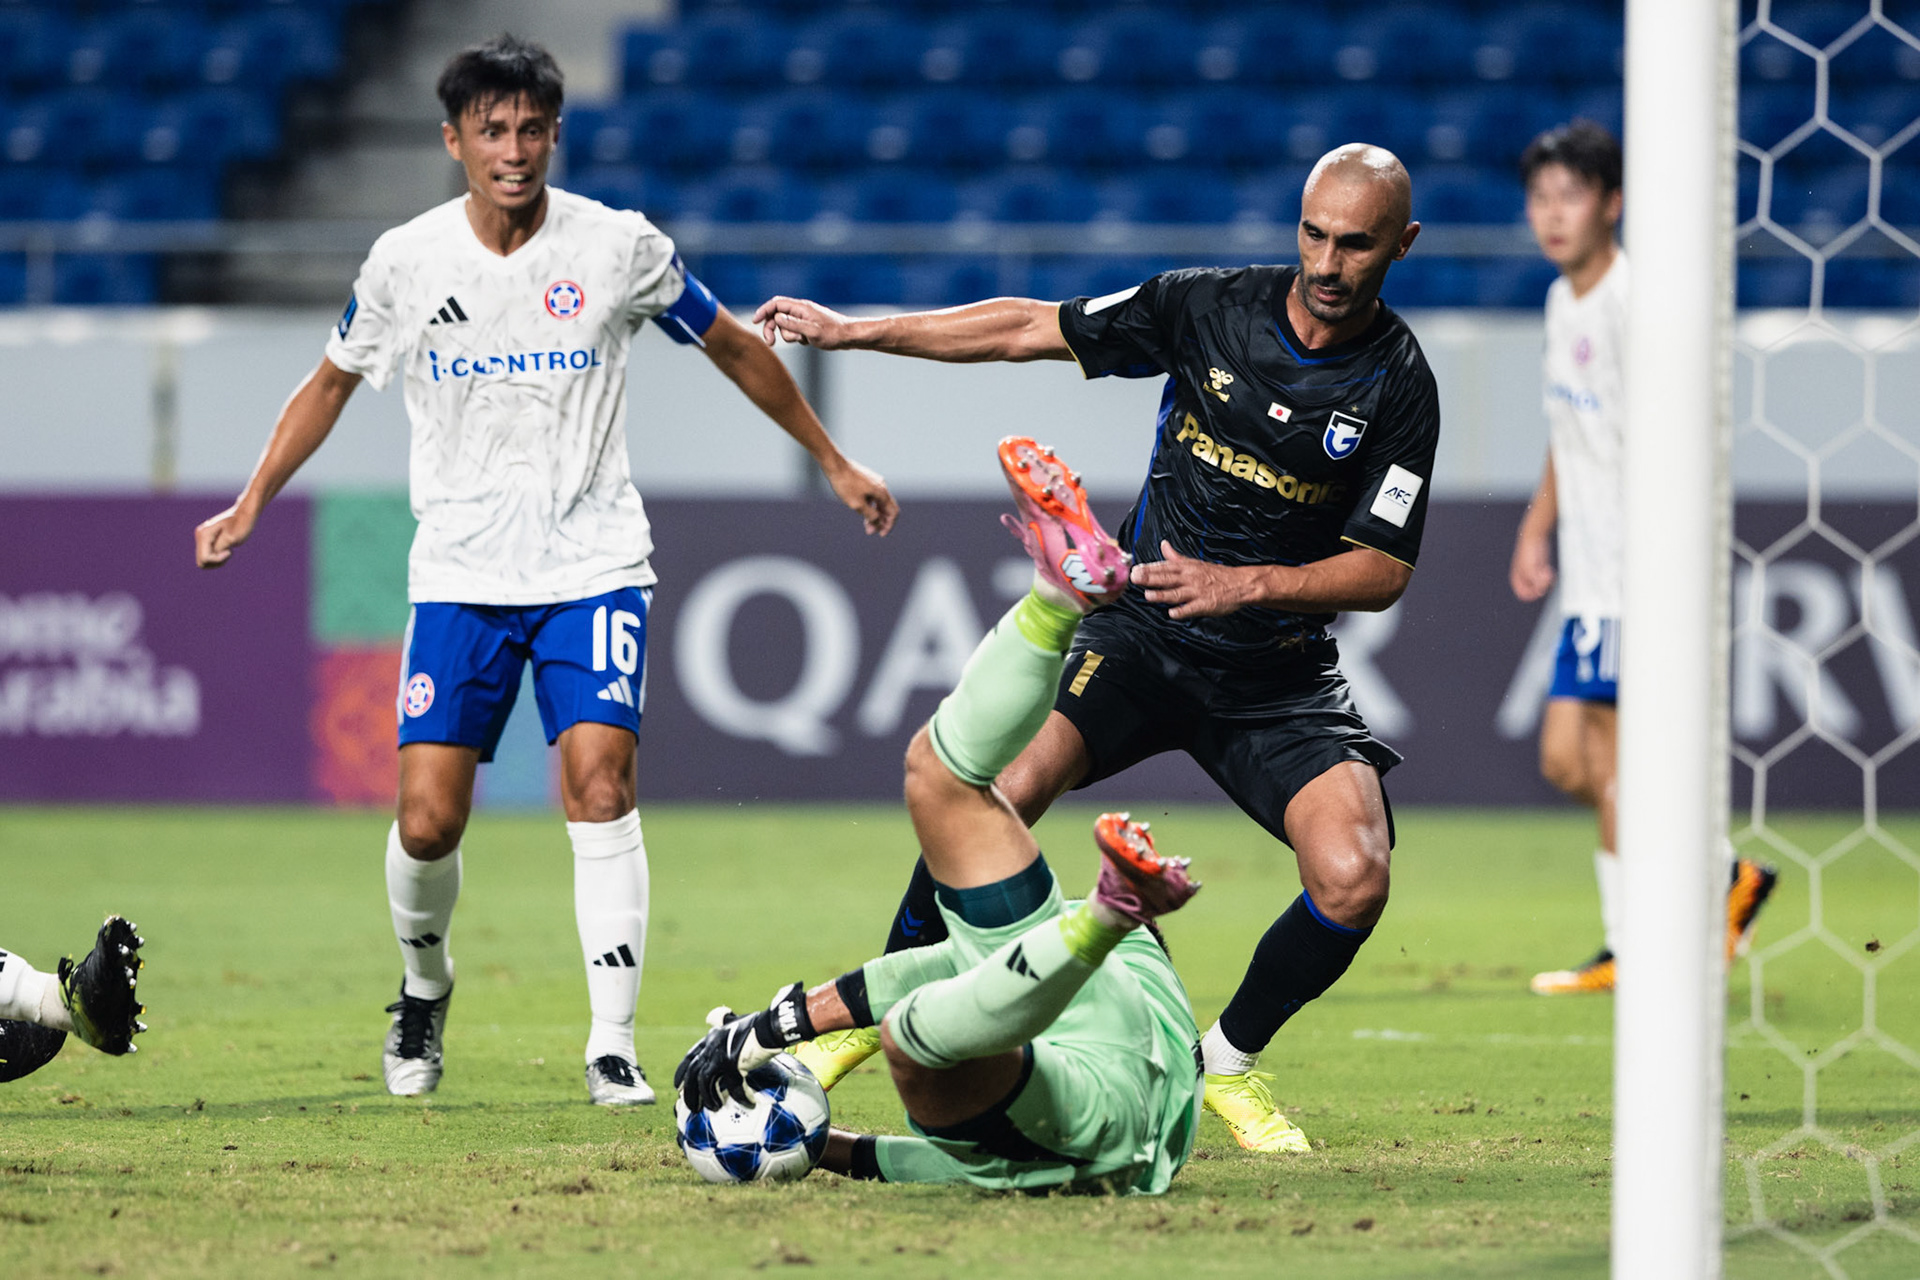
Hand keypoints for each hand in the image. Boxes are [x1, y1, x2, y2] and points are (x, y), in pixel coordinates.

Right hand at [194, 502, 258, 568]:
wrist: (244, 513)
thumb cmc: (241, 524)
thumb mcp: (232, 538)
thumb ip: (218, 549)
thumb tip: (206, 558)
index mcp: (204, 534)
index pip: (205, 559)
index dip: (218, 560)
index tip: (229, 551)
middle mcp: (200, 535)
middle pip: (202, 561)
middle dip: (216, 561)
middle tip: (228, 552)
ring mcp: (202, 537)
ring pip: (204, 560)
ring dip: (217, 561)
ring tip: (228, 550)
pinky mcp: (207, 539)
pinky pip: (208, 555)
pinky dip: (217, 557)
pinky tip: (227, 549)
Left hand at [672, 982, 812, 1111]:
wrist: (771, 1026)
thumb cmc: (757, 1024)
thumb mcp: (734, 1021)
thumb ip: (723, 1020)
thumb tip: (711, 1016)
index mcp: (711, 1038)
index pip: (690, 1057)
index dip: (682, 1073)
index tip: (678, 1087)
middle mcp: (712, 1046)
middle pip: (693, 1074)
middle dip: (690, 1093)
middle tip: (692, 1108)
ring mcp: (721, 1055)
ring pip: (706, 1083)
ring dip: (710, 1098)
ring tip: (715, 1108)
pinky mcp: (733, 1064)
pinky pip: (735, 1088)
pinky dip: (741, 1097)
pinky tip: (749, 1103)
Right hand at [754, 296, 859, 348]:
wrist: (848, 336)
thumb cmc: (833, 333)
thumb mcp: (812, 331)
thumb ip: (793, 324)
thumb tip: (776, 318)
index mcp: (800, 308)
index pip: (776, 304)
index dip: (763, 311)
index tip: (754, 321)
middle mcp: (800, 311)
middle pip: (776, 316)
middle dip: (771, 328)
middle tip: (771, 343)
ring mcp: (803, 318)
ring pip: (784, 326)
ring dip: (788, 336)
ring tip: (802, 340)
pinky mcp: (806, 326)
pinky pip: (793, 332)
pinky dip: (796, 338)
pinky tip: (807, 341)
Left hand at [826, 457, 897, 535]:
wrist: (835, 465)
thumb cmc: (845, 484)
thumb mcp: (857, 505)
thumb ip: (870, 516)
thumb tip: (878, 523)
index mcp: (882, 492)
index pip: (893, 512)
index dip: (889, 525)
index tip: (880, 534)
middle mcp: (881, 486)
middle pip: (887, 508)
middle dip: (880, 521)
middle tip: (870, 531)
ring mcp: (875, 482)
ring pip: (879, 502)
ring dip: (874, 514)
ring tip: (865, 524)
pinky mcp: (868, 480)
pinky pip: (873, 496)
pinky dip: (870, 505)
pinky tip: (861, 510)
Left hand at [1130, 540, 1250, 618]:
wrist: (1240, 584)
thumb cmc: (1215, 574)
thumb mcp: (1194, 563)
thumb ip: (1176, 557)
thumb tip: (1163, 544)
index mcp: (1187, 568)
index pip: (1165, 566)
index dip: (1150, 568)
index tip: (1135, 568)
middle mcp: (1190, 578)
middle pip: (1168, 578)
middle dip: (1150, 578)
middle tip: (1135, 578)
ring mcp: (1197, 592)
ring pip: (1177, 593)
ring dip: (1162, 594)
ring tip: (1148, 595)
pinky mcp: (1206, 604)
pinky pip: (1192, 608)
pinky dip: (1183, 611)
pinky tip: (1172, 613)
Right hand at [1509, 528, 1555, 601]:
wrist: (1534, 536)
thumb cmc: (1528, 551)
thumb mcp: (1530, 568)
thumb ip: (1534, 581)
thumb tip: (1540, 592)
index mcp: (1516, 578)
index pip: (1523, 594)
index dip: (1533, 593)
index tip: (1540, 587)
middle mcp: (1523, 577)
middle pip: (1533, 591)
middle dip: (1541, 586)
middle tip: (1545, 576)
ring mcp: (1532, 573)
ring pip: (1540, 585)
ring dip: (1546, 581)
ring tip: (1548, 572)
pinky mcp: (1539, 569)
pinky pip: (1545, 579)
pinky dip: (1548, 577)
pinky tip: (1549, 570)